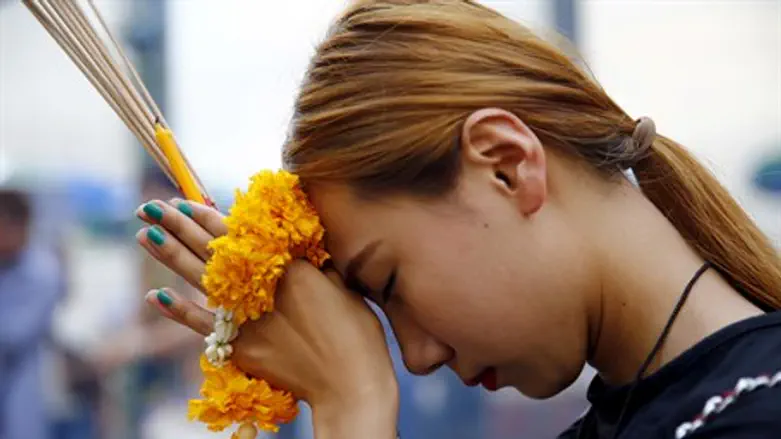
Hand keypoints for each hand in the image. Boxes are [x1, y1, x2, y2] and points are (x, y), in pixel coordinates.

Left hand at [135, 199, 398, 437]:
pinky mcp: (239, 346)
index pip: (235, 232)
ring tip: (143, 234)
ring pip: (197, 278)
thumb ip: (312, 261)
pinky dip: (177, 310)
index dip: (206, 215)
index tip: (183, 200)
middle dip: (176, 225)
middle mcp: (259, 284)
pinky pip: (200, 325)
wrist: (350, 382)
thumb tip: (296, 241)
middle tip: (150, 207)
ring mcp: (245, 316)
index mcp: (286, 264)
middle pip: (209, 249)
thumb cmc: (356, 330)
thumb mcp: (342, 282)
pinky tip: (153, 295)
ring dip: (168, 255)